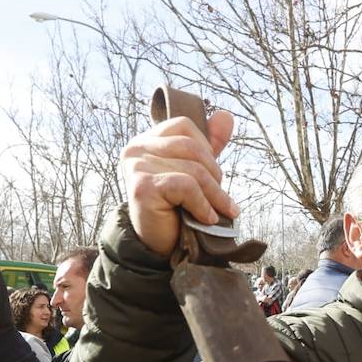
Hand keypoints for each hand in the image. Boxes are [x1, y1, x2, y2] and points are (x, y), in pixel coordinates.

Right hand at [120, 112, 239, 255]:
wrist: (159, 245)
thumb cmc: (176, 208)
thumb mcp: (195, 172)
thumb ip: (208, 145)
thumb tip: (226, 116)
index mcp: (147, 140)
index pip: (184, 125)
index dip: (206, 148)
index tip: (212, 175)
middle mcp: (136, 148)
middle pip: (192, 147)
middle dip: (214, 175)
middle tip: (221, 199)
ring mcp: (136, 166)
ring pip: (193, 169)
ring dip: (214, 194)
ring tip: (219, 211)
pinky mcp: (142, 186)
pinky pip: (185, 186)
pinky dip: (203, 204)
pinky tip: (207, 218)